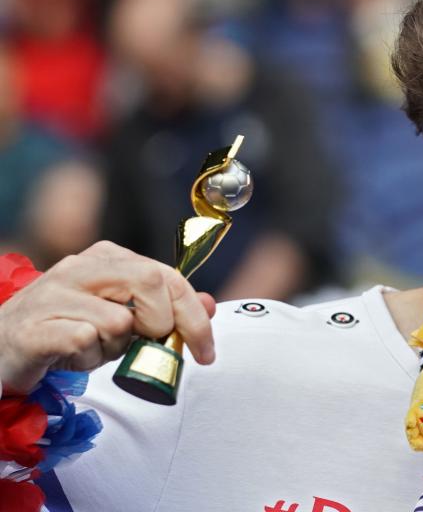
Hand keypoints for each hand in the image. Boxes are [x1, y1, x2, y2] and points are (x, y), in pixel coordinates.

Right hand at [0, 241, 215, 394]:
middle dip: (163, 322)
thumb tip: (209, 304)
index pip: (168, 275)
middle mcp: (81, 268)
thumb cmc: (67, 332)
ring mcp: (53, 294)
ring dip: (116, 348)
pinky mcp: (33, 327)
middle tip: (151, 345)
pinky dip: (87, 359)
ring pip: (118, 320)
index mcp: (107, 258)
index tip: (206, 350)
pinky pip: (85, 342)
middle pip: (151, 281)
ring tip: (94, 349)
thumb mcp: (122, 319)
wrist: (2, 351)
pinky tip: (71, 356)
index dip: (194, 315)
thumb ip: (165, 310)